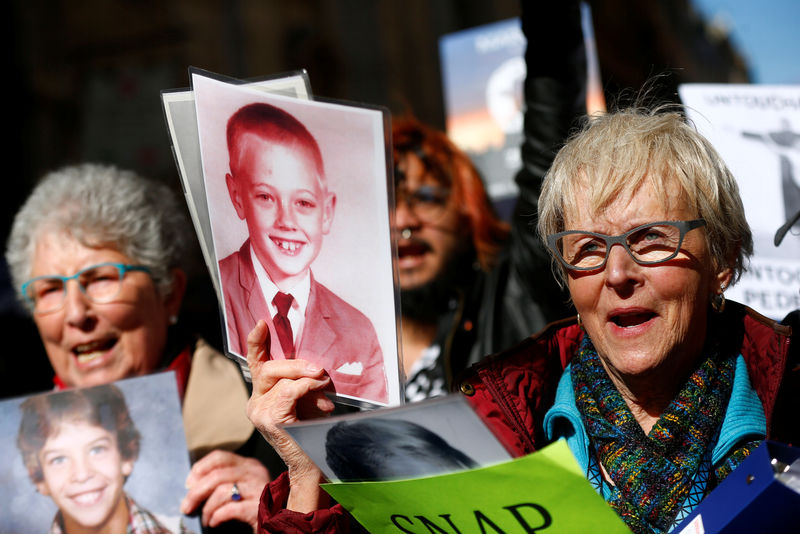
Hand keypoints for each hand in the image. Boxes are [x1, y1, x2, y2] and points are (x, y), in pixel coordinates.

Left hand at [181, 450, 268, 531]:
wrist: (282, 524)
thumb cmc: (256, 507)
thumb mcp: (241, 489)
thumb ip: (224, 482)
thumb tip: (192, 484)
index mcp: (249, 465)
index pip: (220, 456)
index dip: (200, 468)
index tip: (188, 484)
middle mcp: (255, 472)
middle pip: (217, 474)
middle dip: (196, 492)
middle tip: (186, 507)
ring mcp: (259, 488)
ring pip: (222, 491)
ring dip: (207, 507)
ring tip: (205, 519)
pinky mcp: (259, 507)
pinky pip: (230, 509)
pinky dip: (217, 516)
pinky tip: (214, 523)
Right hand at [245, 320, 333, 511]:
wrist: (314, 462)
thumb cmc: (312, 429)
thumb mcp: (305, 398)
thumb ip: (301, 380)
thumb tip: (314, 365)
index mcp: (262, 394)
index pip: (256, 363)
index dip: (257, 342)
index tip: (262, 323)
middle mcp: (255, 402)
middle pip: (269, 368)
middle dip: (296, 364)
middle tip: (319, 369)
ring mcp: (259, 412)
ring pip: (282, 379)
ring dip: (308, 380)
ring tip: (325, 387)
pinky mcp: (269, 419)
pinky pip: (290, 391)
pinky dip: (307, 387)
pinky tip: (319, 391)